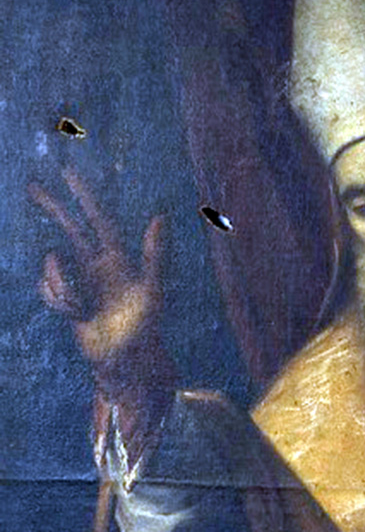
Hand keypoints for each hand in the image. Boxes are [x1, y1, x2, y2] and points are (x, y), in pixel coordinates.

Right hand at [29, 168, 164, 362]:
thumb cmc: (146, 328)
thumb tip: (161, 216)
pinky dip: (57, 301)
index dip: (85, 196)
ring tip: (81, 309)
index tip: (69, 173)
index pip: (99, 218)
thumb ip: (155, 254)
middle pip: (71, 226)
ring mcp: (81, 280)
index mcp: (119, 257)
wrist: (126, 362)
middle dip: (54, 207)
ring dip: (59, 288)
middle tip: (32, 186)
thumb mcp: (154, 290)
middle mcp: (99, 264)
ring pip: (53, 265)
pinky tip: (75, 314)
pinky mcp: (68, 298)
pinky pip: (48, 288)